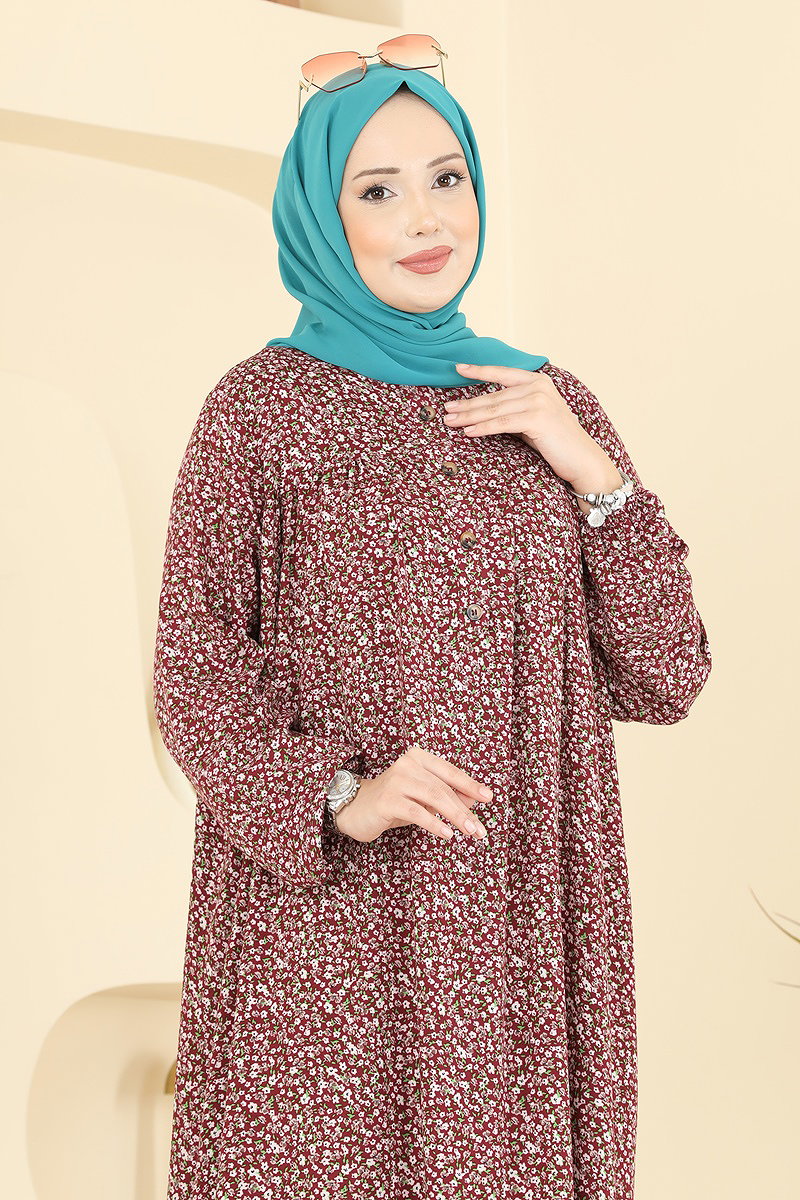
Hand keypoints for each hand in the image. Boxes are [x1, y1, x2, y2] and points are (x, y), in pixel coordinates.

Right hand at [333, 745, 493, 843]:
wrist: (354, 808)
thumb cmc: (394, 802)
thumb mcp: (423, 798)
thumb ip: (448, 795)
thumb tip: (477, 799)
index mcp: (419, 758)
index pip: (450, 772)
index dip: (470, 784)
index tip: (489, 797)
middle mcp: (408, 764)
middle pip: (443, 788)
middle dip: (465, 809)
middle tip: (480, 829)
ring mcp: (396, 780)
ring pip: (433, 797)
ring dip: (454, 816)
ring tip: (469, 832)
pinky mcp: (386, 799)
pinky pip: (415, 811)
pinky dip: (433, 823)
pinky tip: (445, 834)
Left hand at [448, 362, 623, 499]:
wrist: (582, 459)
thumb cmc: (556, 441)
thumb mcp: (532, 417)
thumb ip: (514, 407)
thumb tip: (481, 408)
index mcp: (538, 381)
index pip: (503, 373)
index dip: (480, 370)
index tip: (458, 368)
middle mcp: (539, 386)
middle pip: (494, 396)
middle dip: (468, 404)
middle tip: (447, 410)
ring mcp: (539, 400)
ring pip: (495, 409)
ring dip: (470, 416)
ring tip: (451, 421)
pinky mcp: (537, 418)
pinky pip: (502, 423)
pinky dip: (483, 427)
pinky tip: (468, 431)